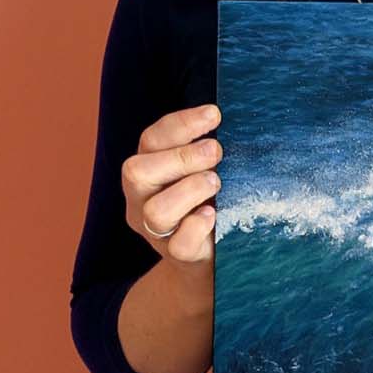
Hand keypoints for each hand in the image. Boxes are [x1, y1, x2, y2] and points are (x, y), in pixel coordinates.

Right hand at [122, 103, 223, 267]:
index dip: (181, 124)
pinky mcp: (179, 256)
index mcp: (149, 171)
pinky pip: (178, 244)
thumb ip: (209, 150)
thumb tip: (235, 121)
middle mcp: (144, 199)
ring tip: (216, 182)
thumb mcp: (206, 169)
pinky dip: (196, 226)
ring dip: (189, 189)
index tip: (214, 114)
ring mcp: (157, 231)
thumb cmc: (212, 201)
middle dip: (181, 156)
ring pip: (155, 211)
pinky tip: (213, 215)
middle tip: (216, 152)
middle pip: (137, 172)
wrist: (216, 257)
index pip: (151, 140)